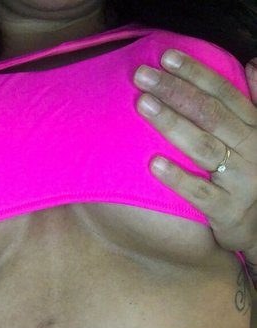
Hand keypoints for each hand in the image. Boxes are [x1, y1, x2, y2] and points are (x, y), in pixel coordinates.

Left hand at [132, 50, 256, 263]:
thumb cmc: (250, 176)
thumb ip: (255, 102)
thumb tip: (252, 62)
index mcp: (255, 128)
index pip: (223, 93)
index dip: (195, 73)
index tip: (165, 58)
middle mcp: (250, 149)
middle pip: (209, 114)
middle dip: (174, 91)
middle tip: (142, 76)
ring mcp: (240, 180)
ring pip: (203, 147)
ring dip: (172, 123)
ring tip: (143, 104)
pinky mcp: (226, 210)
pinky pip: (199, 193)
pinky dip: (178, 178)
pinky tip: (154, 163)